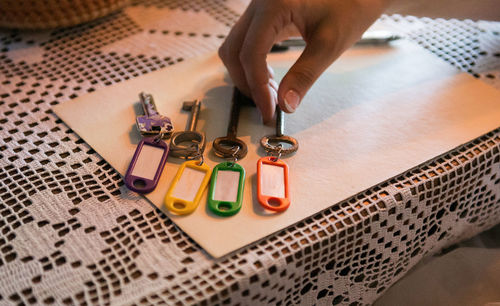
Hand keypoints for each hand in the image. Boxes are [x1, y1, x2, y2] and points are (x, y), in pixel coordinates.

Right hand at [219, 0, 392, 122]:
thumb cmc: (352, 5)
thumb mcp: (330, 44)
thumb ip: (305, 75)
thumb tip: (285, 105)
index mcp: (274, 5)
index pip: (251, 53)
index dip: (257, 87)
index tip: (270, 111)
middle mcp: (260, 3)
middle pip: (233, 50)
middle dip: (247, 82)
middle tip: (268, 105)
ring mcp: (259, 7)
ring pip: (235, 46)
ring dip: (247, 74)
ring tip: (271, 92)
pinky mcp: (264, 14)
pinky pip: (246, 41)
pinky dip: (252, 63)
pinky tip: (270, 78)